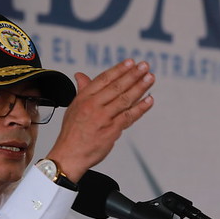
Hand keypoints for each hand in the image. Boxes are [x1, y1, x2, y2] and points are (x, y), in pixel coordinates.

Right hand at [47, 59, 154, 181]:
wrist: (69, 156)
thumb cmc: (71, 134)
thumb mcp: (73, 108)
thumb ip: (82, 91)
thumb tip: (81, 76)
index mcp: (83, 98)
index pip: (104, 79)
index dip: (119, 69)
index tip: (131, 62)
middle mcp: (93, 106)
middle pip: (116, 87)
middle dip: (133, 75)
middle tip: (144, 66)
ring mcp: (103, 118)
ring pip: (124, 99)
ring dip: (140, 87)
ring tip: (150, 78)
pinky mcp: (111, 131)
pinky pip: (129, 116)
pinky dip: (140, 108)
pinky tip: (149, 100)